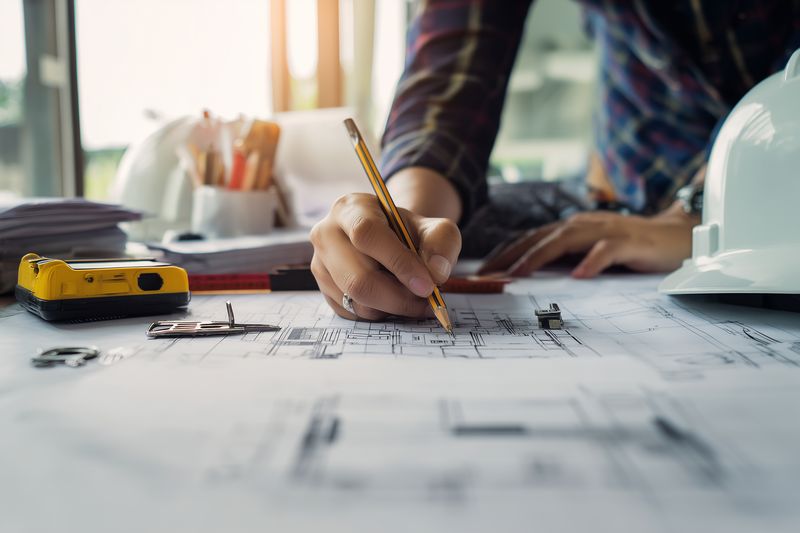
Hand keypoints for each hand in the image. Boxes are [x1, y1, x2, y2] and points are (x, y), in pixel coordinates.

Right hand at [310, 193, 461, 319]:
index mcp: (350, 209)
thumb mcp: (434, 227)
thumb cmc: (408, 232)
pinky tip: (394, 298)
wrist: (389, 240)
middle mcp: (326, 235)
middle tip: (427, 301)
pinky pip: (354, 313)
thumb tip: (436, 273)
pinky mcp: (325, 291)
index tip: (427, 285)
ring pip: (357, 301)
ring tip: (413, 296)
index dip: (399, 262)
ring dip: (393, 307)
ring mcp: (321, 265)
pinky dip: (381, 313)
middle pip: (357, 278)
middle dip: (399, 297)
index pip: (367, 234)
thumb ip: (442, 244)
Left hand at [478, 206, 696, 277]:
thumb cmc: (627, 249)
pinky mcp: (628, 241)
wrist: (676, 236)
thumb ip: (563, 262)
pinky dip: (591, 262)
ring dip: (538, 257)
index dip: (503, 254)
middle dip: (509, 256)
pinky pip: (606, 250)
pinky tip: (579, 275)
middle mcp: (581, 225)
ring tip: (517, 274)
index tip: (480, 274)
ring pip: (564, 240)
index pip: (528, 240)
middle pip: (538, 238)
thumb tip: (528, 281)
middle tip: (487, 276)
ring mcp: (604, 230)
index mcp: (569, 229)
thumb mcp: (588, 254)